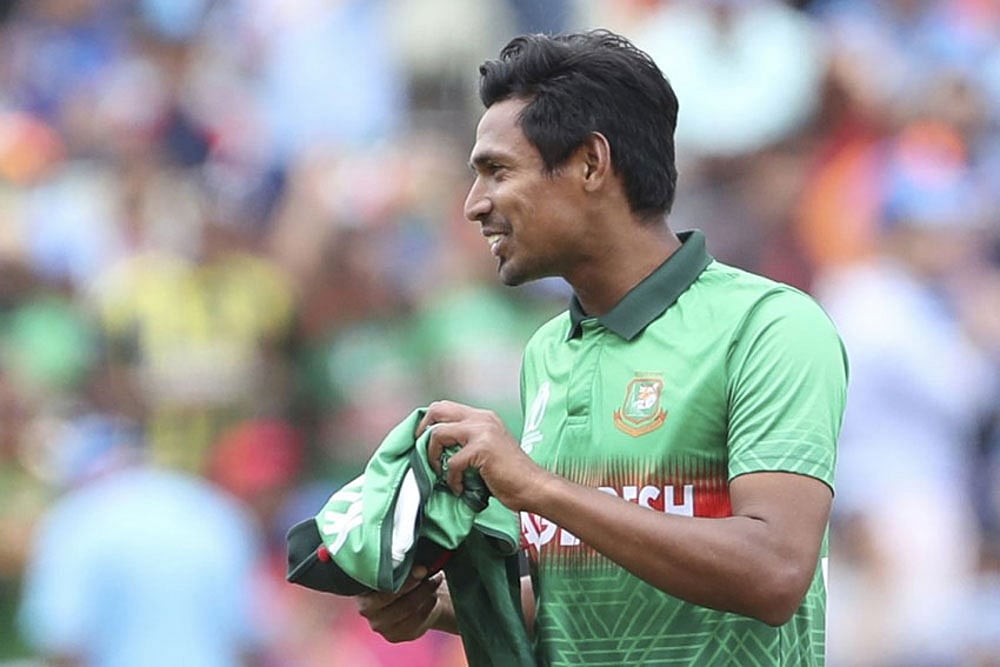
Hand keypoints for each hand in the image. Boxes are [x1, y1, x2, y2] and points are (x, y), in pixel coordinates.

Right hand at [356, 566, 448, 641]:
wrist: (413, 597)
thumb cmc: (401, 575)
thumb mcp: (396, 564)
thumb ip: (397, 560)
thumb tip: (409, 549)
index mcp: (360, 587)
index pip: (377, 581)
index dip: (399, 573)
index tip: (418, 566)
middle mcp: (365, 609)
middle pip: (392, 596)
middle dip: (414, 582)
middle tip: (427, 570)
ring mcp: (380, 625)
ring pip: (407, 608)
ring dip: (425, 591)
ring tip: (435, 579)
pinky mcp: (395, 635)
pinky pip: (415, 621)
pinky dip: (428, 605)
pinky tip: (433, 595)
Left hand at [418, 400, 549, 511]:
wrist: (533, 486)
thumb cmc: (510, 474)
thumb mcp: (487, 448)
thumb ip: (466, 442)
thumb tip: (438, 449)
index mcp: (483, 417)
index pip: (445, 407)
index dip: (429, 422)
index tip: (423, 442)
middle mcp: (482, 418)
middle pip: (437, 410)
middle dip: (423, 430)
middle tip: (422, 451)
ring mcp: (482, 431)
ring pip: (438, 433)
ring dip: (433, 456)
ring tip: (441, 472)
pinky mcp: (482, 448)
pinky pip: (452, 462)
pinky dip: (452, 479)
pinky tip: (460, 487)